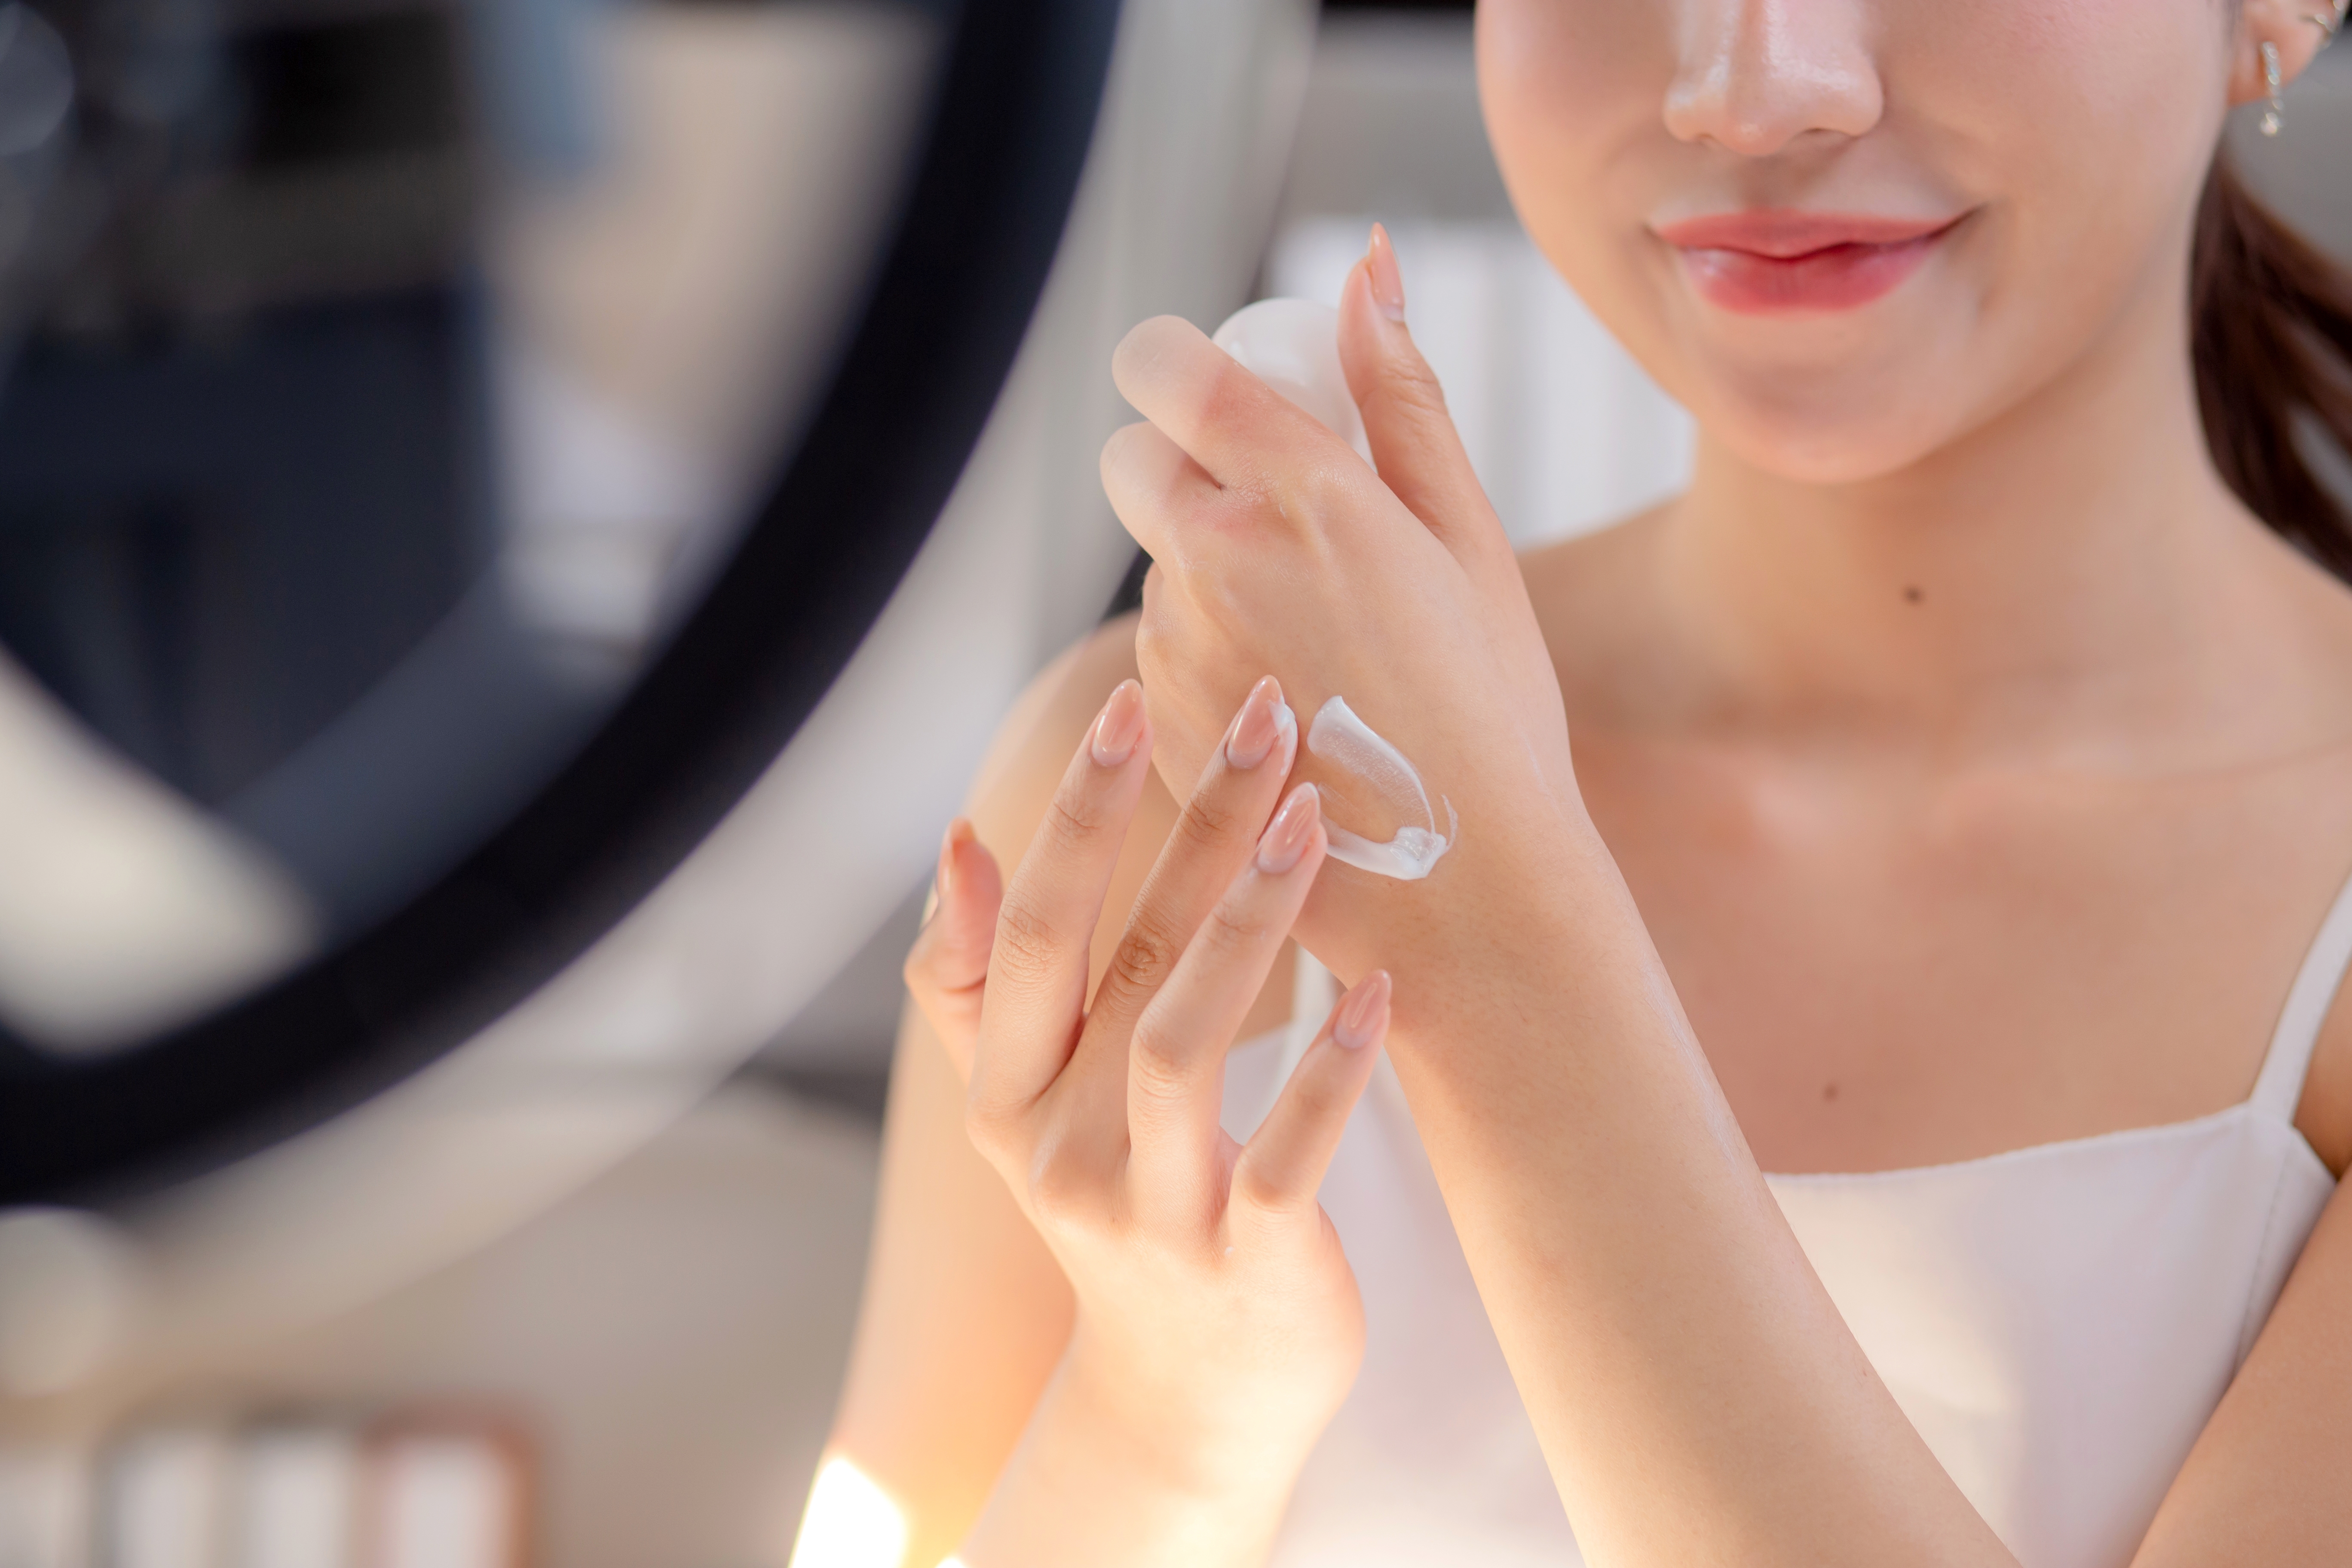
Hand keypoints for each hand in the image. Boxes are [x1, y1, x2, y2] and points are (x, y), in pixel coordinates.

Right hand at [907, 676, 1391, 1521]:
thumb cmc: (1117, 1208)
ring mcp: (1150, 1212)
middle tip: (1261, 711)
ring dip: (1250, 922)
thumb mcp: (1024, 1110)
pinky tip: (1384, 991)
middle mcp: (1057, 1148)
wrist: (1185, 1401)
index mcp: (1006, 1094)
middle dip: (1185, 826)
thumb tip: (957, 844)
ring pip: (1183, 1046)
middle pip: (1114, 959)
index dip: (1073, 817)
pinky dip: (1332, 1073)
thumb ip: (977, 990)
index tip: (1127, 701)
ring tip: (1315, 816)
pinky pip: (1286, 1157)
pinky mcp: (1245, 1265)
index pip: (1027, 930)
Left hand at [1100, 228, 1586, 978]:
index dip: (1178, 370)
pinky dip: (1204, 662)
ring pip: (1155, 567)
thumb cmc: (1491, 710)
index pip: (1170, 372)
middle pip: (1133, 463)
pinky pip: (1157, 658)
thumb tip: (1369, 265)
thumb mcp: (1469, 539)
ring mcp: (1178, 653)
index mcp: (1306, 498)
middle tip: (1275, 519)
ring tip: (1311, 645)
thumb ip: (1403, 395)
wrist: (1463, 888)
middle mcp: (1220, 565)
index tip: (1214, 394)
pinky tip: (1287, 709)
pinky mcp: (1156, 730)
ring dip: (1205, 576)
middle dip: (1182, 467)